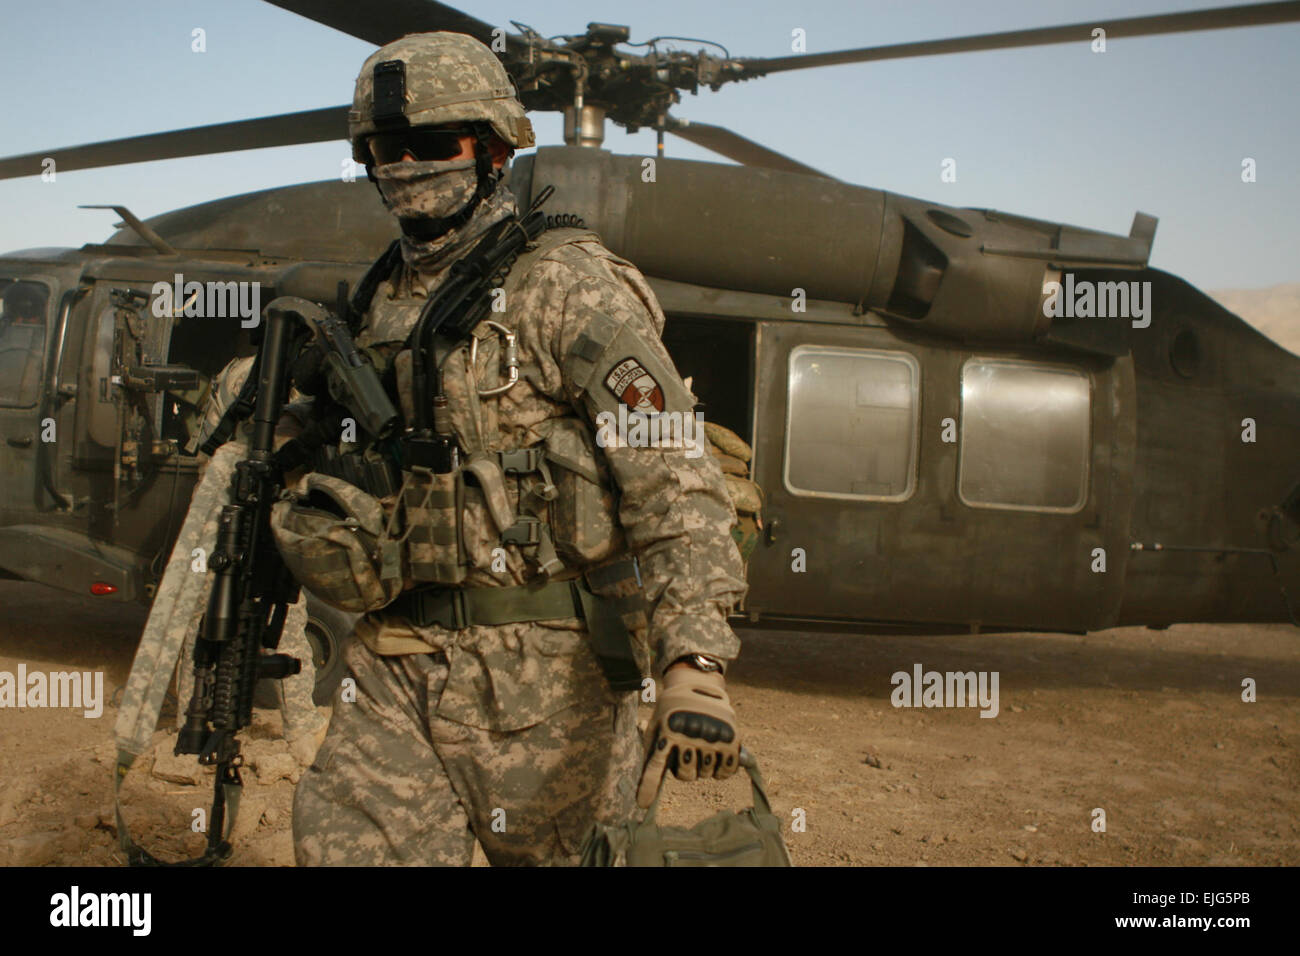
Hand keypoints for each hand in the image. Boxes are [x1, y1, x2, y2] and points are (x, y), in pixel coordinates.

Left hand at [636, 664, 740, 807]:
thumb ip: (652, 750)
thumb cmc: (672, 709)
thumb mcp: (656, 723)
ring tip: (702, 747)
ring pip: (706, 774)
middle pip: (685, 775)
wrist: (699, 683)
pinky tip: (718, 757)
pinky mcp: (730, 738)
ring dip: (704, 767)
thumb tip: (645, 783)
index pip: (655, 766)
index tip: (643, 804)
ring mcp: (711, 736)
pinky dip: (723, 770)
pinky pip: (726, 772)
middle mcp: (689, 734)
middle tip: (688, 753)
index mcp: (667, 730)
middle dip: (685, 770)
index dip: (649, 786)